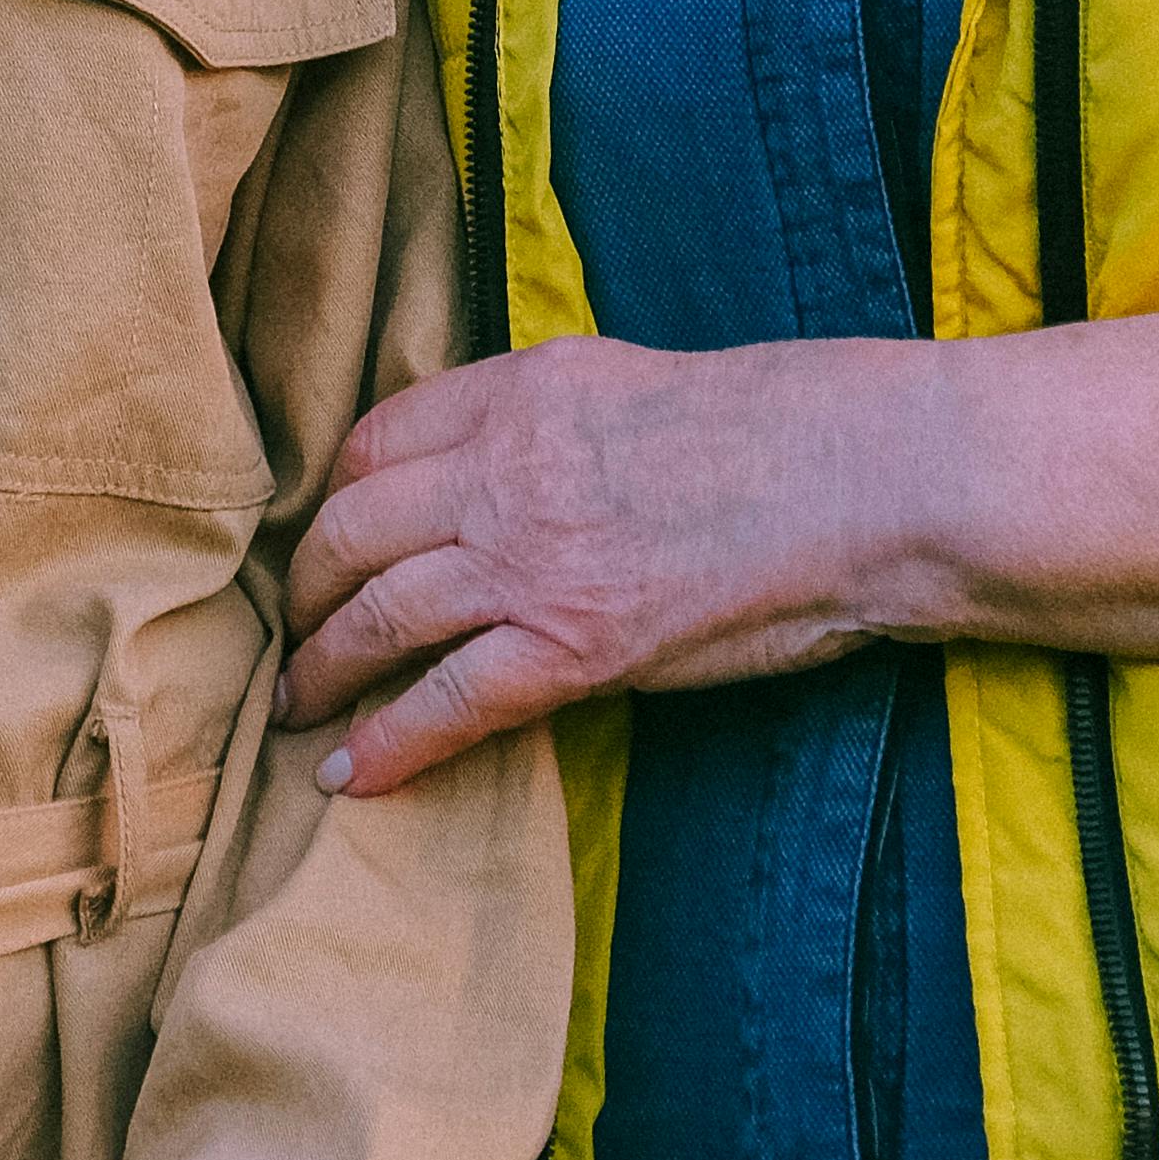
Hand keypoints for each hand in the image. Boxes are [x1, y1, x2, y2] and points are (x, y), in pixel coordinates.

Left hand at [278, 334, 915, 795]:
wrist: (863, 475)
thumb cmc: (776, 428)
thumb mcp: (629, 383)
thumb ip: (546, 419)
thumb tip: (498, 468)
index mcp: (519, 390)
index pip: (375, 442)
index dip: (336, 500)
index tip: (329, 542)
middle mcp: (505, 466)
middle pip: (352, 529)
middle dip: (308, 590)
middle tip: (295, 631)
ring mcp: (534, 557)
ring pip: (379, 614)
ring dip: (323, 669)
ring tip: (299, 707)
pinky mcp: (575, 644)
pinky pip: (448, 702)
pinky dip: (387, 744)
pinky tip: (349, 776)